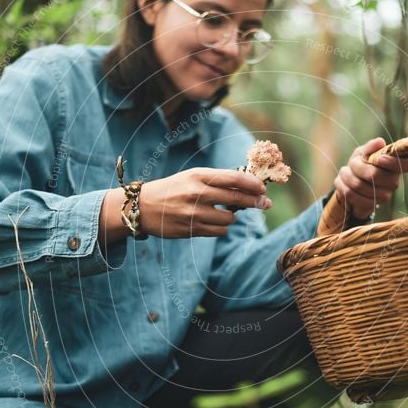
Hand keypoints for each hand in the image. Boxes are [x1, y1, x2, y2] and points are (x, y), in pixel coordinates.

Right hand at [138, 167, 271, 237]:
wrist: (143, 207)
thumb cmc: (173, 189)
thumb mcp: (192, 177)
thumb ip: (217, 180)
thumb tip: (248, 185)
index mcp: (198, 176)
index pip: (233, 178)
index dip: (252, 184)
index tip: (263, 188)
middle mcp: (197, 193)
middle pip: (236, 199)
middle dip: (255, 202)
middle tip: (264, 203)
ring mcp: (194, 213)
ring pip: (229, 219)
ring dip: (232, 217)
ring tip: (224, 213)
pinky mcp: (191, 229)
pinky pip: (219, 232)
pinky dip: (222, 228)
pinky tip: (214, 223)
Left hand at [334, 137, 407, 219]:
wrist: (351, 185)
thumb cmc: (361, 164)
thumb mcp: (364, 152)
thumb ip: (371, 147)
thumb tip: (380, 142)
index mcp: (396, 166)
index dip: (393, 162)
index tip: (378, 159)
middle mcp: (394, 182)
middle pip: (375, 175)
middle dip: (358, 166)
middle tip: (353, 163)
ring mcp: (384, 196)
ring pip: (359, 185)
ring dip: (347, 176)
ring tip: (345, 172)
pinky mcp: (371, 205)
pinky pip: (352, 195)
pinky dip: (342, 186)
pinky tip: (343, 183)